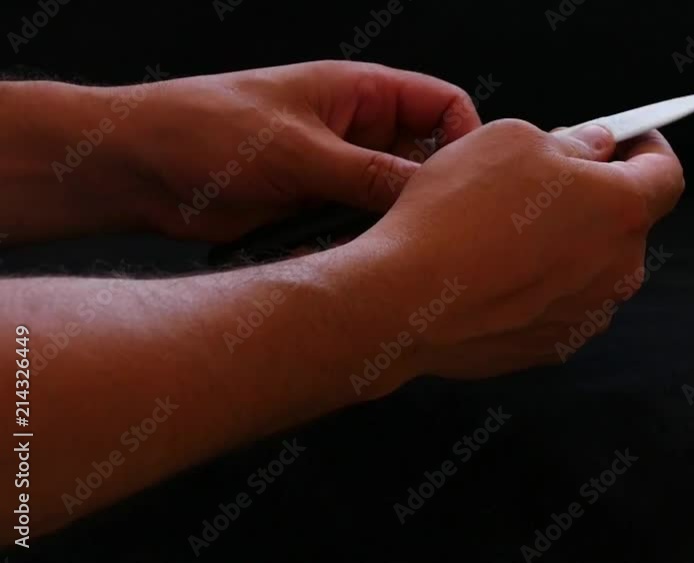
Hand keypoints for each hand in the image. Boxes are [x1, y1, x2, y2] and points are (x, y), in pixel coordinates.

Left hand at [116, 61, 481, 240]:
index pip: (442, 105)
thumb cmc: (206, 129)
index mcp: (361, 92)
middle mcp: (358, 131)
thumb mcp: (298, 150)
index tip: (466, 186)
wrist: (139, 169)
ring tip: (393, 254)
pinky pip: (359, 230)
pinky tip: (353, 262)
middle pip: (426, 160)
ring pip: (394, 202)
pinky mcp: (317, 210)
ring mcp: (339, 173)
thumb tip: (429, 196)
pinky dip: (362, 246)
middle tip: (436, 234)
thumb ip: (368, 174)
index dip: (465, 141)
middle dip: (432, 194)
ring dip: (394, 226)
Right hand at [358, 120, 684, 376]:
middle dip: (593, 198)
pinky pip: (559, 303)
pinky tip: (495, 271)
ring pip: (590, 266)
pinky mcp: (553, 347)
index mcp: (621, 210)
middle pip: (624, 223)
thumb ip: (570, 142)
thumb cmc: (456, 215)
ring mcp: (587, 315)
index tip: (631, 143)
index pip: (666, 174)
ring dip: (565, 244)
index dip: (650, 151)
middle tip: (543, 182)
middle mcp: (618, 269)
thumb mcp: (511, 140)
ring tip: (505, 232)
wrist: (407, 301)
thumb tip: (592, 150)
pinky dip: (539, 284)